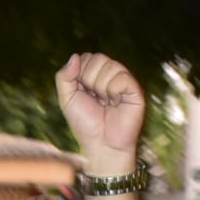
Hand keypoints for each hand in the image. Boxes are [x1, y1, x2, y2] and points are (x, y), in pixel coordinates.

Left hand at [56, 53, 145, 168]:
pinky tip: (115, 102)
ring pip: (110, 65)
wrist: (101, 143)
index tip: (81, 92)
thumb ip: (64, 77)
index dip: (79, 74)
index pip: (86, 57)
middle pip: (97, 58)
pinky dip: (113, 90)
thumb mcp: (66, 99)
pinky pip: (121, 77)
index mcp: (93, 75)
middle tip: (94, 98)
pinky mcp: (135, 89)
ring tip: (105, 101)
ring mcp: (123, 80)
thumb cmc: (84, 123)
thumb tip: (75, 56)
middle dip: (89, 79)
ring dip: (100, 86)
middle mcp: (109, 75)